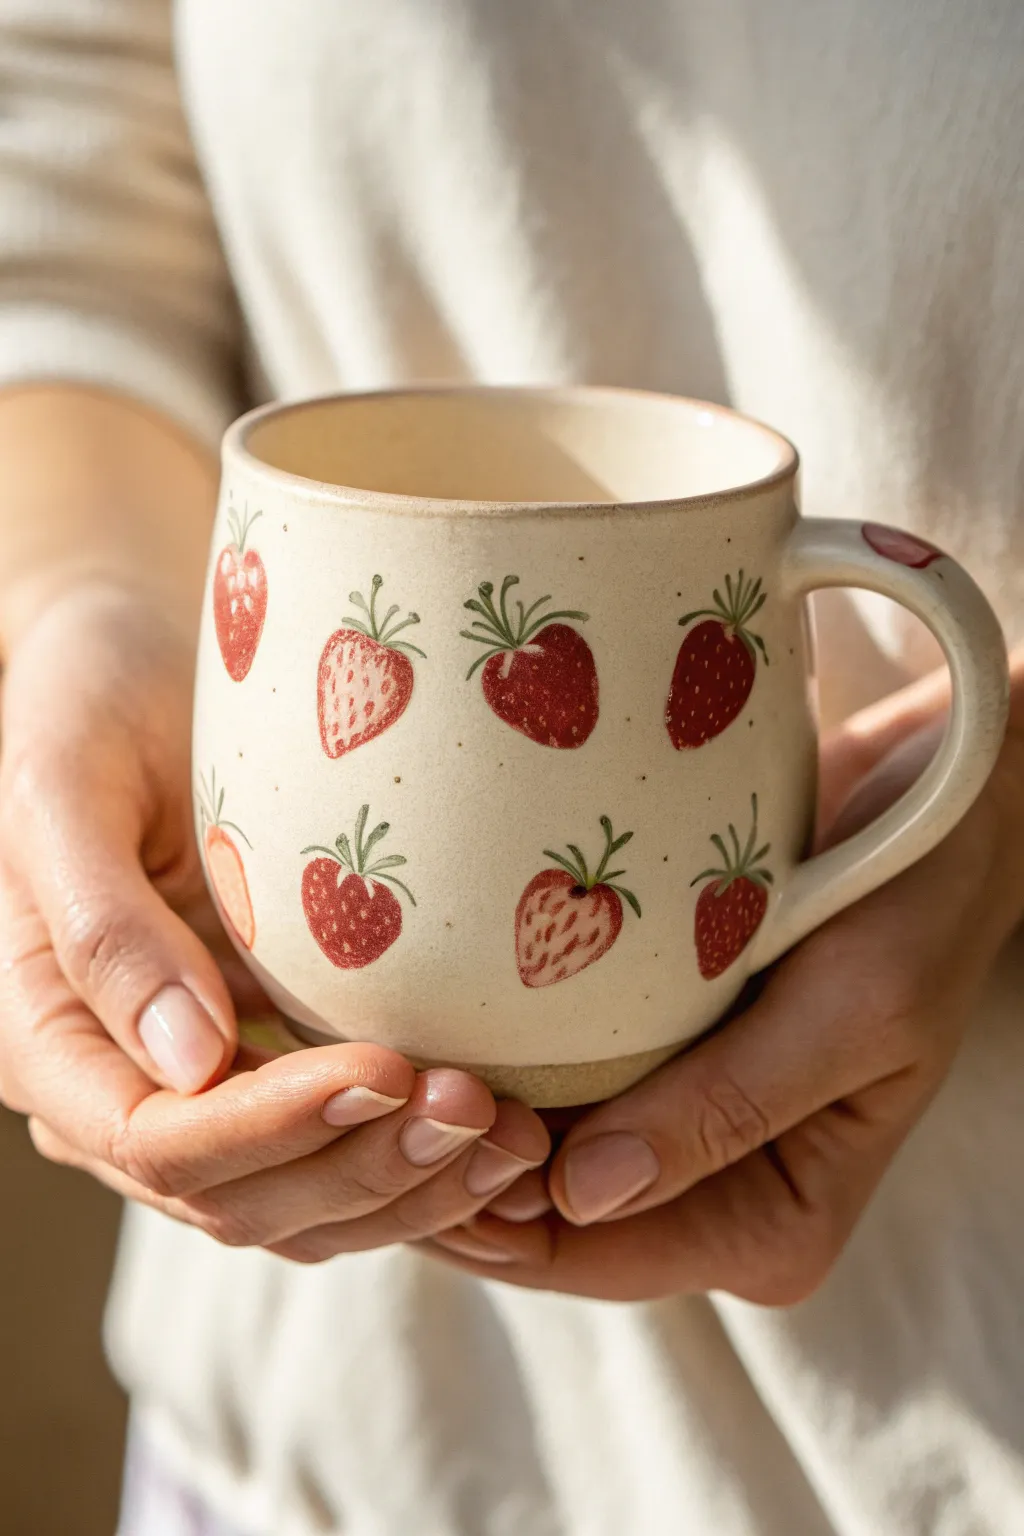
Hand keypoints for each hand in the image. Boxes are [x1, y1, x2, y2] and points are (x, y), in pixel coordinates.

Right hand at [0, 585, 548, 1259]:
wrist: (143, 677)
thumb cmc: (94, 703)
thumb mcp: (68, 787)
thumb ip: (104, 927)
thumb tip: (192, 1061)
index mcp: (51, 1041)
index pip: (158, 1140)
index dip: (273, 1128)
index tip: (387, 1070)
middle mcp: (124, 1091)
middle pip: (242, 1198)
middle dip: (366, 1168)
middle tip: (481, 1111)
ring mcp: (205, 1094)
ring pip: (304, 1205)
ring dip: (413, 1187)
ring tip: (516, 1138)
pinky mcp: (275, 1072)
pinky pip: (345, 1157)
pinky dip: (424, 1166)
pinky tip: (506, 1138)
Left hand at [429, 665, 1023, 1296]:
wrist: (949, 815)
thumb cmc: (919, 907)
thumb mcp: (847, 1010)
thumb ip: (724, 1110)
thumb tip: (578, 1197)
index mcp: (771, 1224)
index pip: (592, 1255)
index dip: (488, 1210)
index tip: (411, 1125)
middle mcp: (715, 1196)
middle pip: (546, 1218)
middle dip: (459, 1166)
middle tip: (374, 1081)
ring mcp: (680, 1130)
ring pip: (536, 1155)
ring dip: (464, 1115)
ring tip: (381, 1050)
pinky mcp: (659, 1062)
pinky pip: (556, 1085)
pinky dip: (497, 1063)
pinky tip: (430, 1017)